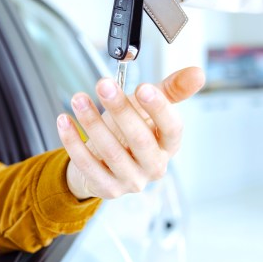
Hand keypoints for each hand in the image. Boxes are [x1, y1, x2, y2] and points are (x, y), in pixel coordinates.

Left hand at [57, 67, 204, 199]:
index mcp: (168, 145)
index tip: (143, 87)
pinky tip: (65, 120)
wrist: (106, 163)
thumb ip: (171, 90)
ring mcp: (130, 180)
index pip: (172, 129)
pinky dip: (73, 141)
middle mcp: (153, 166)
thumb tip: (197, 73)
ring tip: (79, 98)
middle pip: (140, 140)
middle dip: (121, 110)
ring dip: (92, 122)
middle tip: (104, 85)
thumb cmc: (130, 132)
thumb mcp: (150, 109)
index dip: (159, 109)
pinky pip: (87, 165)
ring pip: (111, 152)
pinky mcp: (107, 188)